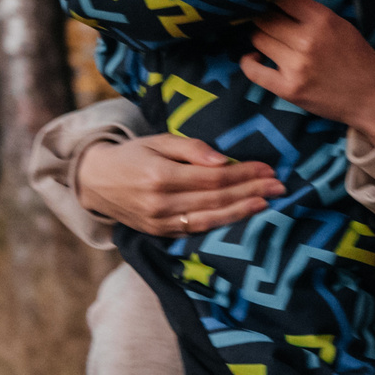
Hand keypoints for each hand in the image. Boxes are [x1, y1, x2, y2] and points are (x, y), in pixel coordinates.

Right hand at [75, 134, 281, 235]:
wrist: (94, 182)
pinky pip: (196, 230)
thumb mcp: (157, 140)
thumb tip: (224, 160)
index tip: (267, 168)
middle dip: (251, 191)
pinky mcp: (159, 233)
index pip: (213, 177)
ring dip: (242, 211)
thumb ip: (191, 149)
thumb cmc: (132, 155)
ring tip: (268, 203)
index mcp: (160, 175)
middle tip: (279, 186)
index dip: (244, 173)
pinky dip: (221, 224)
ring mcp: (159, 222)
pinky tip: (241, 217)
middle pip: (216, 198)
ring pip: (210, 219)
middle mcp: (161, 202)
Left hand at [242, 0, 374, 139]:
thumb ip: (312, 12)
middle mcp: (307, 41)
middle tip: (269, 21)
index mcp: (322, 20)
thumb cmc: (358, 58)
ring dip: (261, 37)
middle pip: (265, 17)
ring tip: (270, 40)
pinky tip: (255, 57)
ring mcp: (296, 66)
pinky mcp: (288, 89)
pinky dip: (249, 62)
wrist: (372, 97)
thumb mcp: (341, 25)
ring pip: (258, 39)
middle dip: (264, 16)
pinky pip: (253, 71)